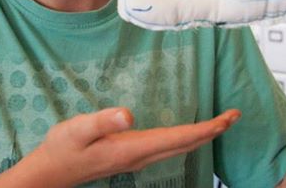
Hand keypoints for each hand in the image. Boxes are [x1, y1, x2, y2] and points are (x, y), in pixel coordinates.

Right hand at [29, 107, 240, 186]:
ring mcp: (136, 159)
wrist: (51, 172)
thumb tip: (129, 113)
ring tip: (218, 123)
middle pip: (185, 145)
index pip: (179, 139)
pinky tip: (186, 133)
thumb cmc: (62, 148)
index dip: (206, 128)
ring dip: (200, 135)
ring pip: (178, 148)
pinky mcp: (131, 157)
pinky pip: (167, 148)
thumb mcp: (78, 129)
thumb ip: (102, 120)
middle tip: (234, 116)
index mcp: (133, 148)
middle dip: (212, 131)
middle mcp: (140, 157)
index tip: (228, 118)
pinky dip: (185, 138)